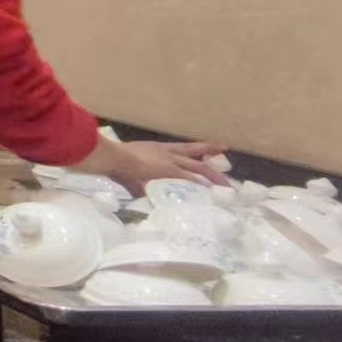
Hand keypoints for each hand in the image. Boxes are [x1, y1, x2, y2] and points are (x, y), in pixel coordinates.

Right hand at [81, 138, 230, 193]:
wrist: (115, 158)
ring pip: (198, 168)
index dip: (201, 148)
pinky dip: (201, 186)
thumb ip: (138, 181)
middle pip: (195, 155)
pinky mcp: (171, 172)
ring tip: (226, 183)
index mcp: (159, 149)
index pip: (184, 148)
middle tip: (226, 161)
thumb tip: (138, 194)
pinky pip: (191, 180)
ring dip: (212, 176)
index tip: (215, 148)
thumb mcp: (130, 168)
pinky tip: (211, 192)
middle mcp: (168, 154)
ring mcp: (171, 163)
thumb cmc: (116, 160)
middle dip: (211, 156)